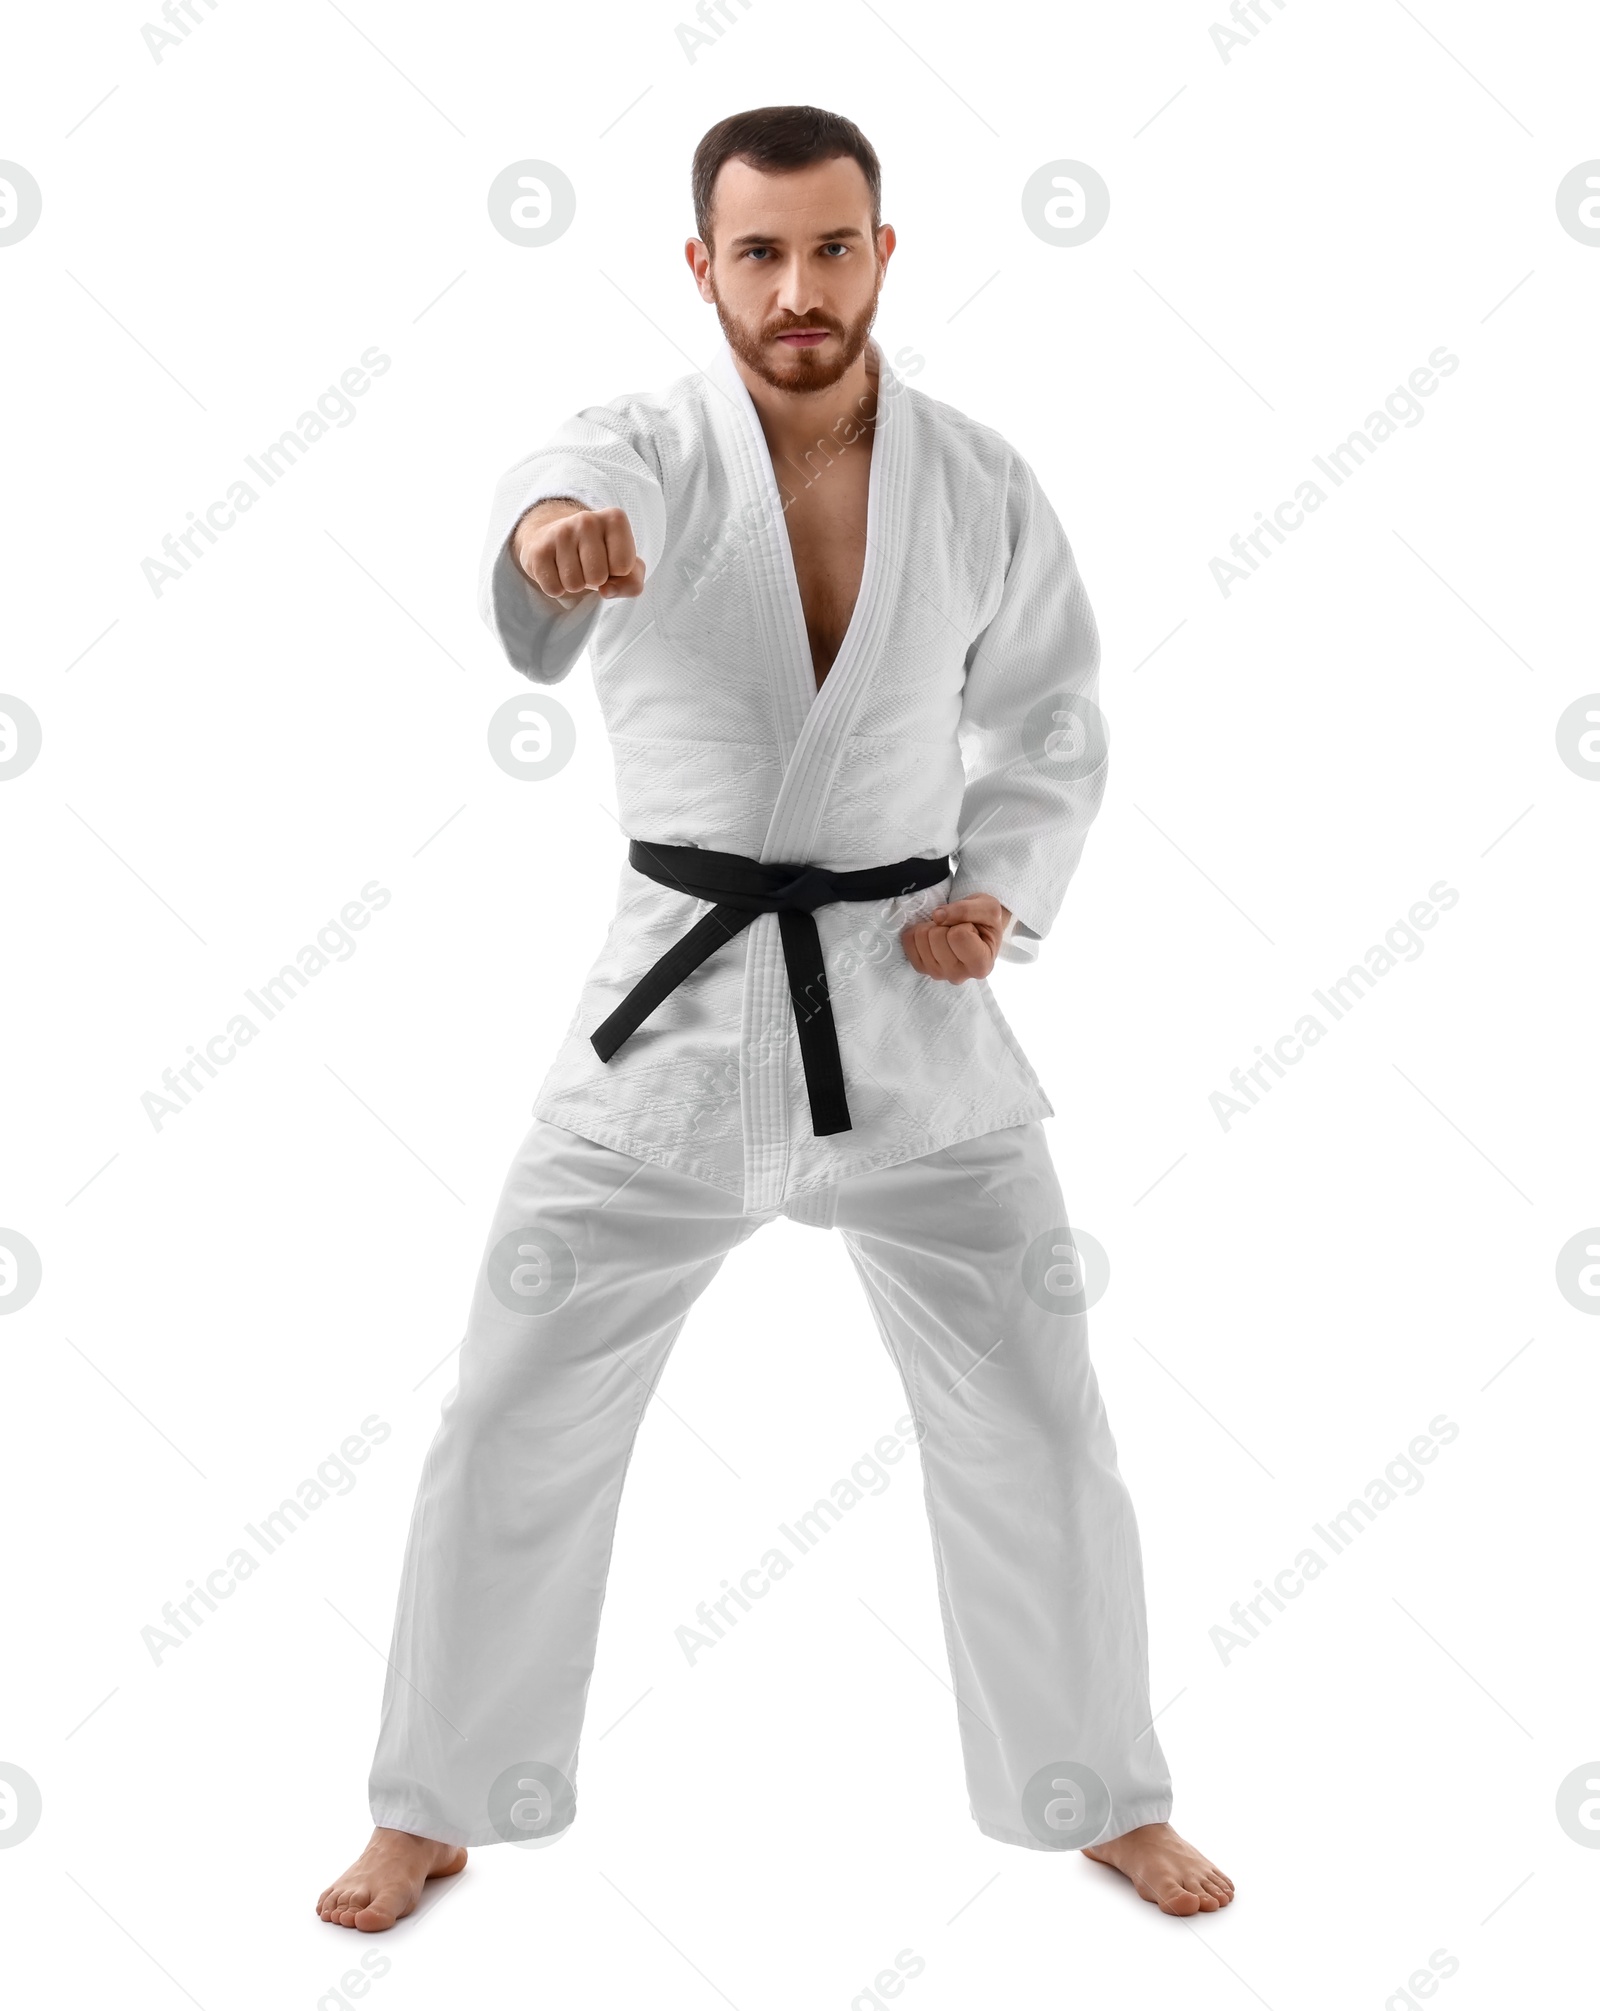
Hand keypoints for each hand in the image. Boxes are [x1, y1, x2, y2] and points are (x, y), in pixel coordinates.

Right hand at [512, 503, 645, 608]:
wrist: (556, 540)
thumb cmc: (600, 556)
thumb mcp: (626, 569)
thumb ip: (632, 583)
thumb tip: (606, 591)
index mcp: (615, 519)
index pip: (623, 566)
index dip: (618, 572)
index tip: (609, 559)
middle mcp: (587, 519)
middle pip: (598, 577)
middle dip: (595, 580)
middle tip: (588, 565)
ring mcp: (560, 532)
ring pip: (574, 585)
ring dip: (576, 584)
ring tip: (573, 566)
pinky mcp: (538, 549)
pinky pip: (554, 589)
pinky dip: (557, 587)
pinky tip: (557, 569)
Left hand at [900, 896, 1011, 982]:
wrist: (977, 930)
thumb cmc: (985, 921)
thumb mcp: (989, 907)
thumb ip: (966, 909)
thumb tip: (937, 916)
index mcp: (981, 965)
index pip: (958, 936)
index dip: (964, 923)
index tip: (972, 928)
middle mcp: (958, 976)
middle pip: (936, 936)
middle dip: (946, 924)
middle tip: (957, 928)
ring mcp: (937, 973)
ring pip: (921, 937)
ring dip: (933, 926)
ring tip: (947, 932)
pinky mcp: (921, 967)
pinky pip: (908, 940)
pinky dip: (919, 930)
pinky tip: (933, 936)